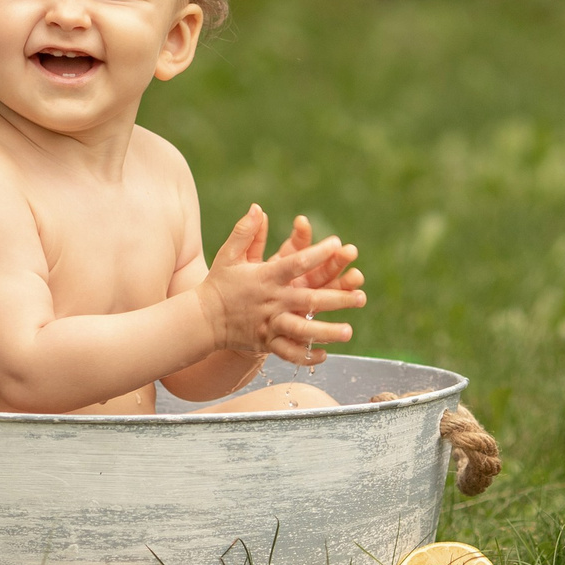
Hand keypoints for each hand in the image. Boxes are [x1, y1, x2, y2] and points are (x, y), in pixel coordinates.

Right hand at [192, 204, 365, 364]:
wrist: (203, 319)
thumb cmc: (220, 284)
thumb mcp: (229, 255)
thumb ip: (245, 232)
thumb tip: (257, 208)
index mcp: (266, 278)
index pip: (295, 263)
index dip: (317, 253)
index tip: (337, 245)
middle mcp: (272, 301)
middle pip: (308, 299)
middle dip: (337, 298)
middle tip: (361, 297)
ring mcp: (270, 324)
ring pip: (302, 330)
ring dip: (327, 332)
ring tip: (350, 331)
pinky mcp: (267, 343)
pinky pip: (289, 353)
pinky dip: (306, 356)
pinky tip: (324, 354)